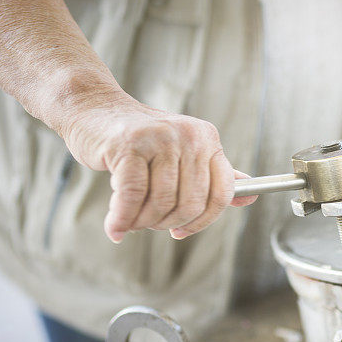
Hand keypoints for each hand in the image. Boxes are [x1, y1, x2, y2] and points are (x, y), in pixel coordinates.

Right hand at [61, 88, 256, 242]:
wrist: (92, 108)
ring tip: (128, 220)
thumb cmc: (137, 139)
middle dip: (166, 224)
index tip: (180, 232)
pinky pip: (132, 197)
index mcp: (207, 138)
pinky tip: (115, 227)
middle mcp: (189, 135)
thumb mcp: (180, 153)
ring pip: (162, 203)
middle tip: (146, 224)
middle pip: (190, 204)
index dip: (202, 222)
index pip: (222, 194)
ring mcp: (160, 138)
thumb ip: (212, 176)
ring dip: (142, 223)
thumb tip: (249, 199)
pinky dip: (121, 219)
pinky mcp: (129, 144)